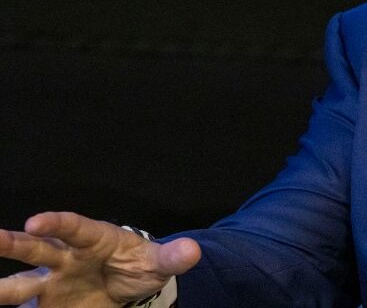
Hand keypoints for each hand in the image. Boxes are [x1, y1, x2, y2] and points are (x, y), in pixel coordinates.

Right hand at [0, 212, 199, 307]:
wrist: (127, 285)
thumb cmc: (138, 265)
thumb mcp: (158, 261)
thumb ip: (172, 256)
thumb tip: (193, 251)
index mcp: (93, 238)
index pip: (74, 227)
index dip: (56, 222)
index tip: (35, 221)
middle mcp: (65, 256)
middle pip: (36, 247)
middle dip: (14, 243)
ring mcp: (51, 281)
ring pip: (21, 282)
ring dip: (2, 287)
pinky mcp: (45, 303)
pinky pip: (26, 307)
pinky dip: (14, 307)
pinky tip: (3, 305)